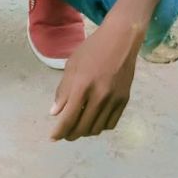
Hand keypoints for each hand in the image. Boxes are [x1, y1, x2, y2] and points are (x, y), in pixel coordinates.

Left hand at [49, 9, 143, 140]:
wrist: (121, 39)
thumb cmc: (93, 49)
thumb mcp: (72, 65)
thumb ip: (63, 90)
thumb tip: (55, 112)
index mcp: (82, 85)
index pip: (69, 118)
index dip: (59, 131)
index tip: (53, 137)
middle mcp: (99, 96)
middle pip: (82, 128)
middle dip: (71, 134)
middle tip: (65, 133)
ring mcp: (114, 99)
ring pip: (97, 129)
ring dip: (85, 132)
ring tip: (78, 126)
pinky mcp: (124, 100)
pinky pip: (111, 124)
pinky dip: (100, 127)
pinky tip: (94, 120)